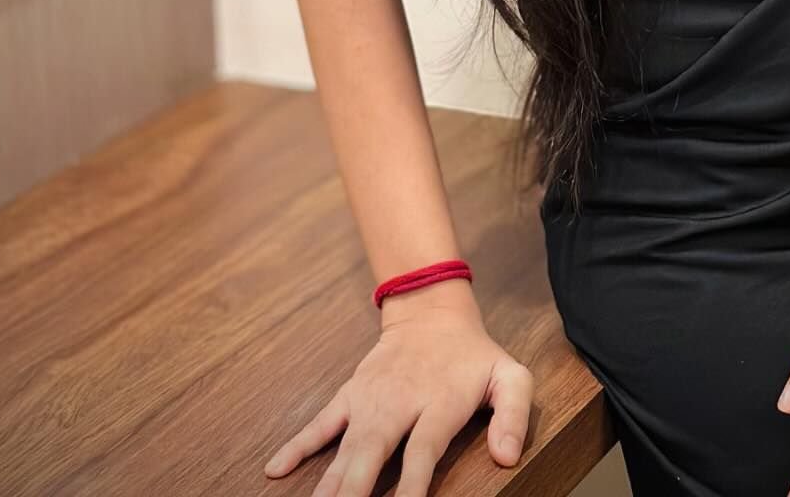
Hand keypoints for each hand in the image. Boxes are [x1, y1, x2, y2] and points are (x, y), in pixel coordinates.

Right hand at [262, 280, 533, 494]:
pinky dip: (296, 446)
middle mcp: (398, 404)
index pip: (421, 453)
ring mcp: (369, 399)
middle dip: (354, 493)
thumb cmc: (474, 358)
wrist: (431, 310)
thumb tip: (506, 457)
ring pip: (343, 446)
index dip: (410, 489)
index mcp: (439, 405)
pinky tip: (274, 470)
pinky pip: (319, 424)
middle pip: (371, 453)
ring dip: (326, 482)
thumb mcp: (511, 376)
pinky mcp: (350, 395)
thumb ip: (515, 415)